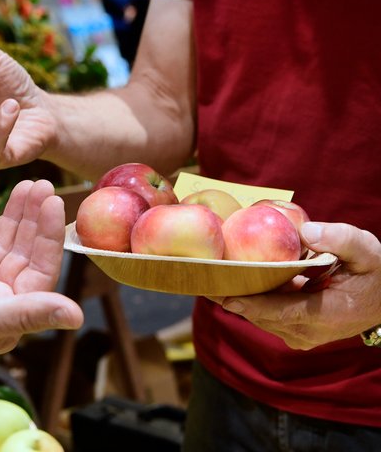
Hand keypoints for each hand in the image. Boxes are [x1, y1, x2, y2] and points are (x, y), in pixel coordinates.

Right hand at [0, 178, 70, 369]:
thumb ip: (27, 313)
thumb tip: (79, 316)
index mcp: (8, 313)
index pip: (39, 269)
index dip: (48, 234)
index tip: (54, 200)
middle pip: (20, 251)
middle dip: (30, 218)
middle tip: (39, 183)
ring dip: (6, 214)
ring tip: (19, 182)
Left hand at [209, 222, 380, 349]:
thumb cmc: (376, 272)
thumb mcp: (367, 250)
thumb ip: (340, 239)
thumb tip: (306, 232)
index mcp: (324, 314)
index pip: (279, 312)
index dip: (249, 304)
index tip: (222, 295)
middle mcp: (307, 332)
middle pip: (260, 315)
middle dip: (232, 296)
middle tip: (203, 277)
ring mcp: (300, 336)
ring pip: (259, 317)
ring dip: (237, 298)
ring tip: (209, 277)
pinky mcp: (294, 333)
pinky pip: (265, 316)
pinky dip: (250, 299)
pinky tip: (231, 280)